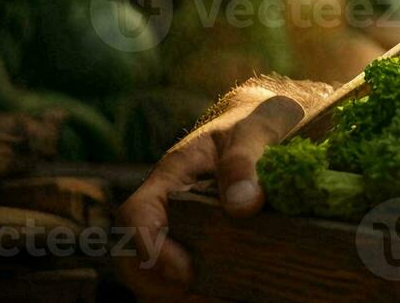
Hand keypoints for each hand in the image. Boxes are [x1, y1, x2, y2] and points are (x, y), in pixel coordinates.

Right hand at [114, 88, 307, 298]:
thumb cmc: (258, 119)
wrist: (267, 116)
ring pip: (152, 267)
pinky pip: (183, 269)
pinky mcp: (202, 235)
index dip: (148, 247)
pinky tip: (224, 294)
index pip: (136, 213)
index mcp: (173, 172)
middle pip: (132, 252)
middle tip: (195, 294)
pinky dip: (196, 288)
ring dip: (170, 290)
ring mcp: (182, 221)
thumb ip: (246, 162)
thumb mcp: (259, 128)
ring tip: (211, 298)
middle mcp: (169, 202)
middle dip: (152, 281)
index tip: (185, 272)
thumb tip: (243, 207)